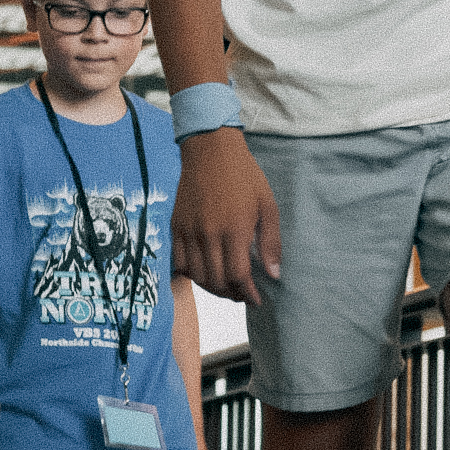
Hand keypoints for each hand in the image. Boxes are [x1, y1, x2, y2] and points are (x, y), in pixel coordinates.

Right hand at [171, 130, 280, 302]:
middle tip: (243, 295)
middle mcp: (209, 234)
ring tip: (226, 287)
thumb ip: (270, 242)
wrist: (210, 150)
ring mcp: (189, 231)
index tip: (256, 299)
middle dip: (232, 294)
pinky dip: (192, 275)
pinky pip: (180, 263)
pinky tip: (205, 273)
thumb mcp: (267, 205)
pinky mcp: (176, 227)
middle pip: (217, 281)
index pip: (238, 276)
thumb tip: (274, 274)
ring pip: (198, 276)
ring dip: (213, 288)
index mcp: (235, 229)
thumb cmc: (243, 175)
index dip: (248, 293)